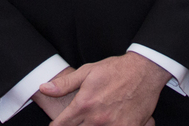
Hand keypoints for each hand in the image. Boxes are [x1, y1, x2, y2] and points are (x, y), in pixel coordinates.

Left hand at [39, 52, 167, 125]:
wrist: (144, 71)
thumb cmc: (115, 69)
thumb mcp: (87, 71)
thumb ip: (65, 84)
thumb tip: (44, 88)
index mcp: (84, 105)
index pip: (62, 125)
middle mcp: (97, 119)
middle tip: (75, 122)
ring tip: (92, 121)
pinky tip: (108, 123)